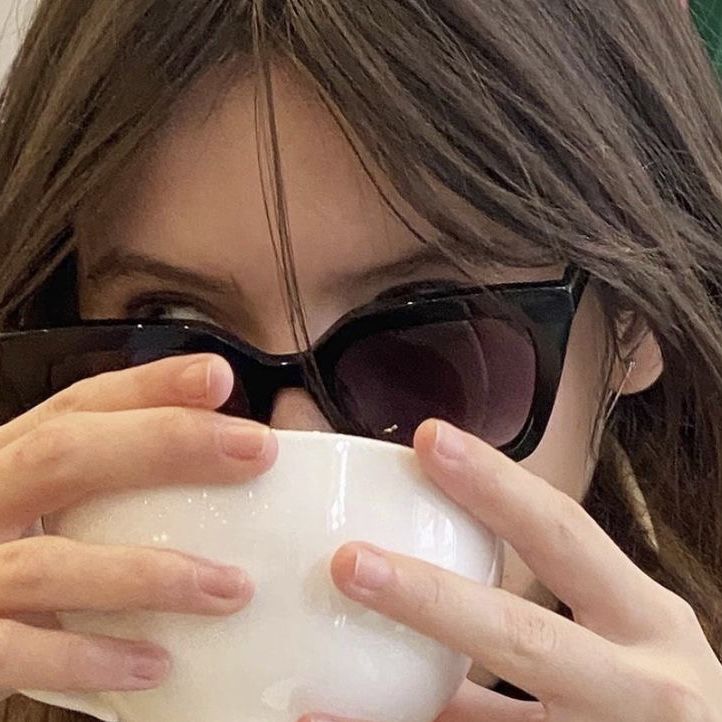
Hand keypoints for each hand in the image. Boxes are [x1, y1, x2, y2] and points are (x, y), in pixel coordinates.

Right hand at [0, 354, 273, 692]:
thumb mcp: (42, 502)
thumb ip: (109, 483)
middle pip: (64, 454)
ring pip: (51, 562)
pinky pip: (23, 653)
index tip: (217, 378)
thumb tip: (222, 464)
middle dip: (165, 442)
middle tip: (254, 449)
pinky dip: (91, 658)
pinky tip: (155, 661)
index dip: (149, 386)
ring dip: (151, 574)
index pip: (79, 405)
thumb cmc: (10, 555)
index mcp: (8, 460)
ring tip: (232, 588)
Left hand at [298, 419, 721, 721]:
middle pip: (521, 633)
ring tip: (318, 691)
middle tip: (349, 560)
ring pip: (489, 719)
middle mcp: (641, 684)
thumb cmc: (653, 694)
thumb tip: (430, 549)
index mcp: (646, 618)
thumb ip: (547, 597)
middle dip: (430, 597)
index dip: (495, 483)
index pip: (563, 531)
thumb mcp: (626, 637)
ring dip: (401, 697)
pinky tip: (346, 721)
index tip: (428, 439)